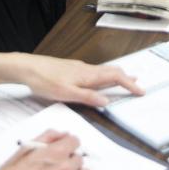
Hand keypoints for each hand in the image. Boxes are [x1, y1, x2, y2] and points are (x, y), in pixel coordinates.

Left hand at [19, 56, 142, 107]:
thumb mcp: (66, 93)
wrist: (27, 67)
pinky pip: (94, 71)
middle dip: (126, 78)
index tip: (140, 91)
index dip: (129, 84)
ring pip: (103, 71)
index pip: (115, 77)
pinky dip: (104, 76)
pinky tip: (99, 81)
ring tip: (124, 81)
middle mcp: (86, 68)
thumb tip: (107, 101)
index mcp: (88, 74)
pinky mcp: (72, 69)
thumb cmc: (45, 80)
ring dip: (116, 76)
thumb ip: (87, 97)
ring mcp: (79, 68)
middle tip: (137, 85)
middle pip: (112, 71)